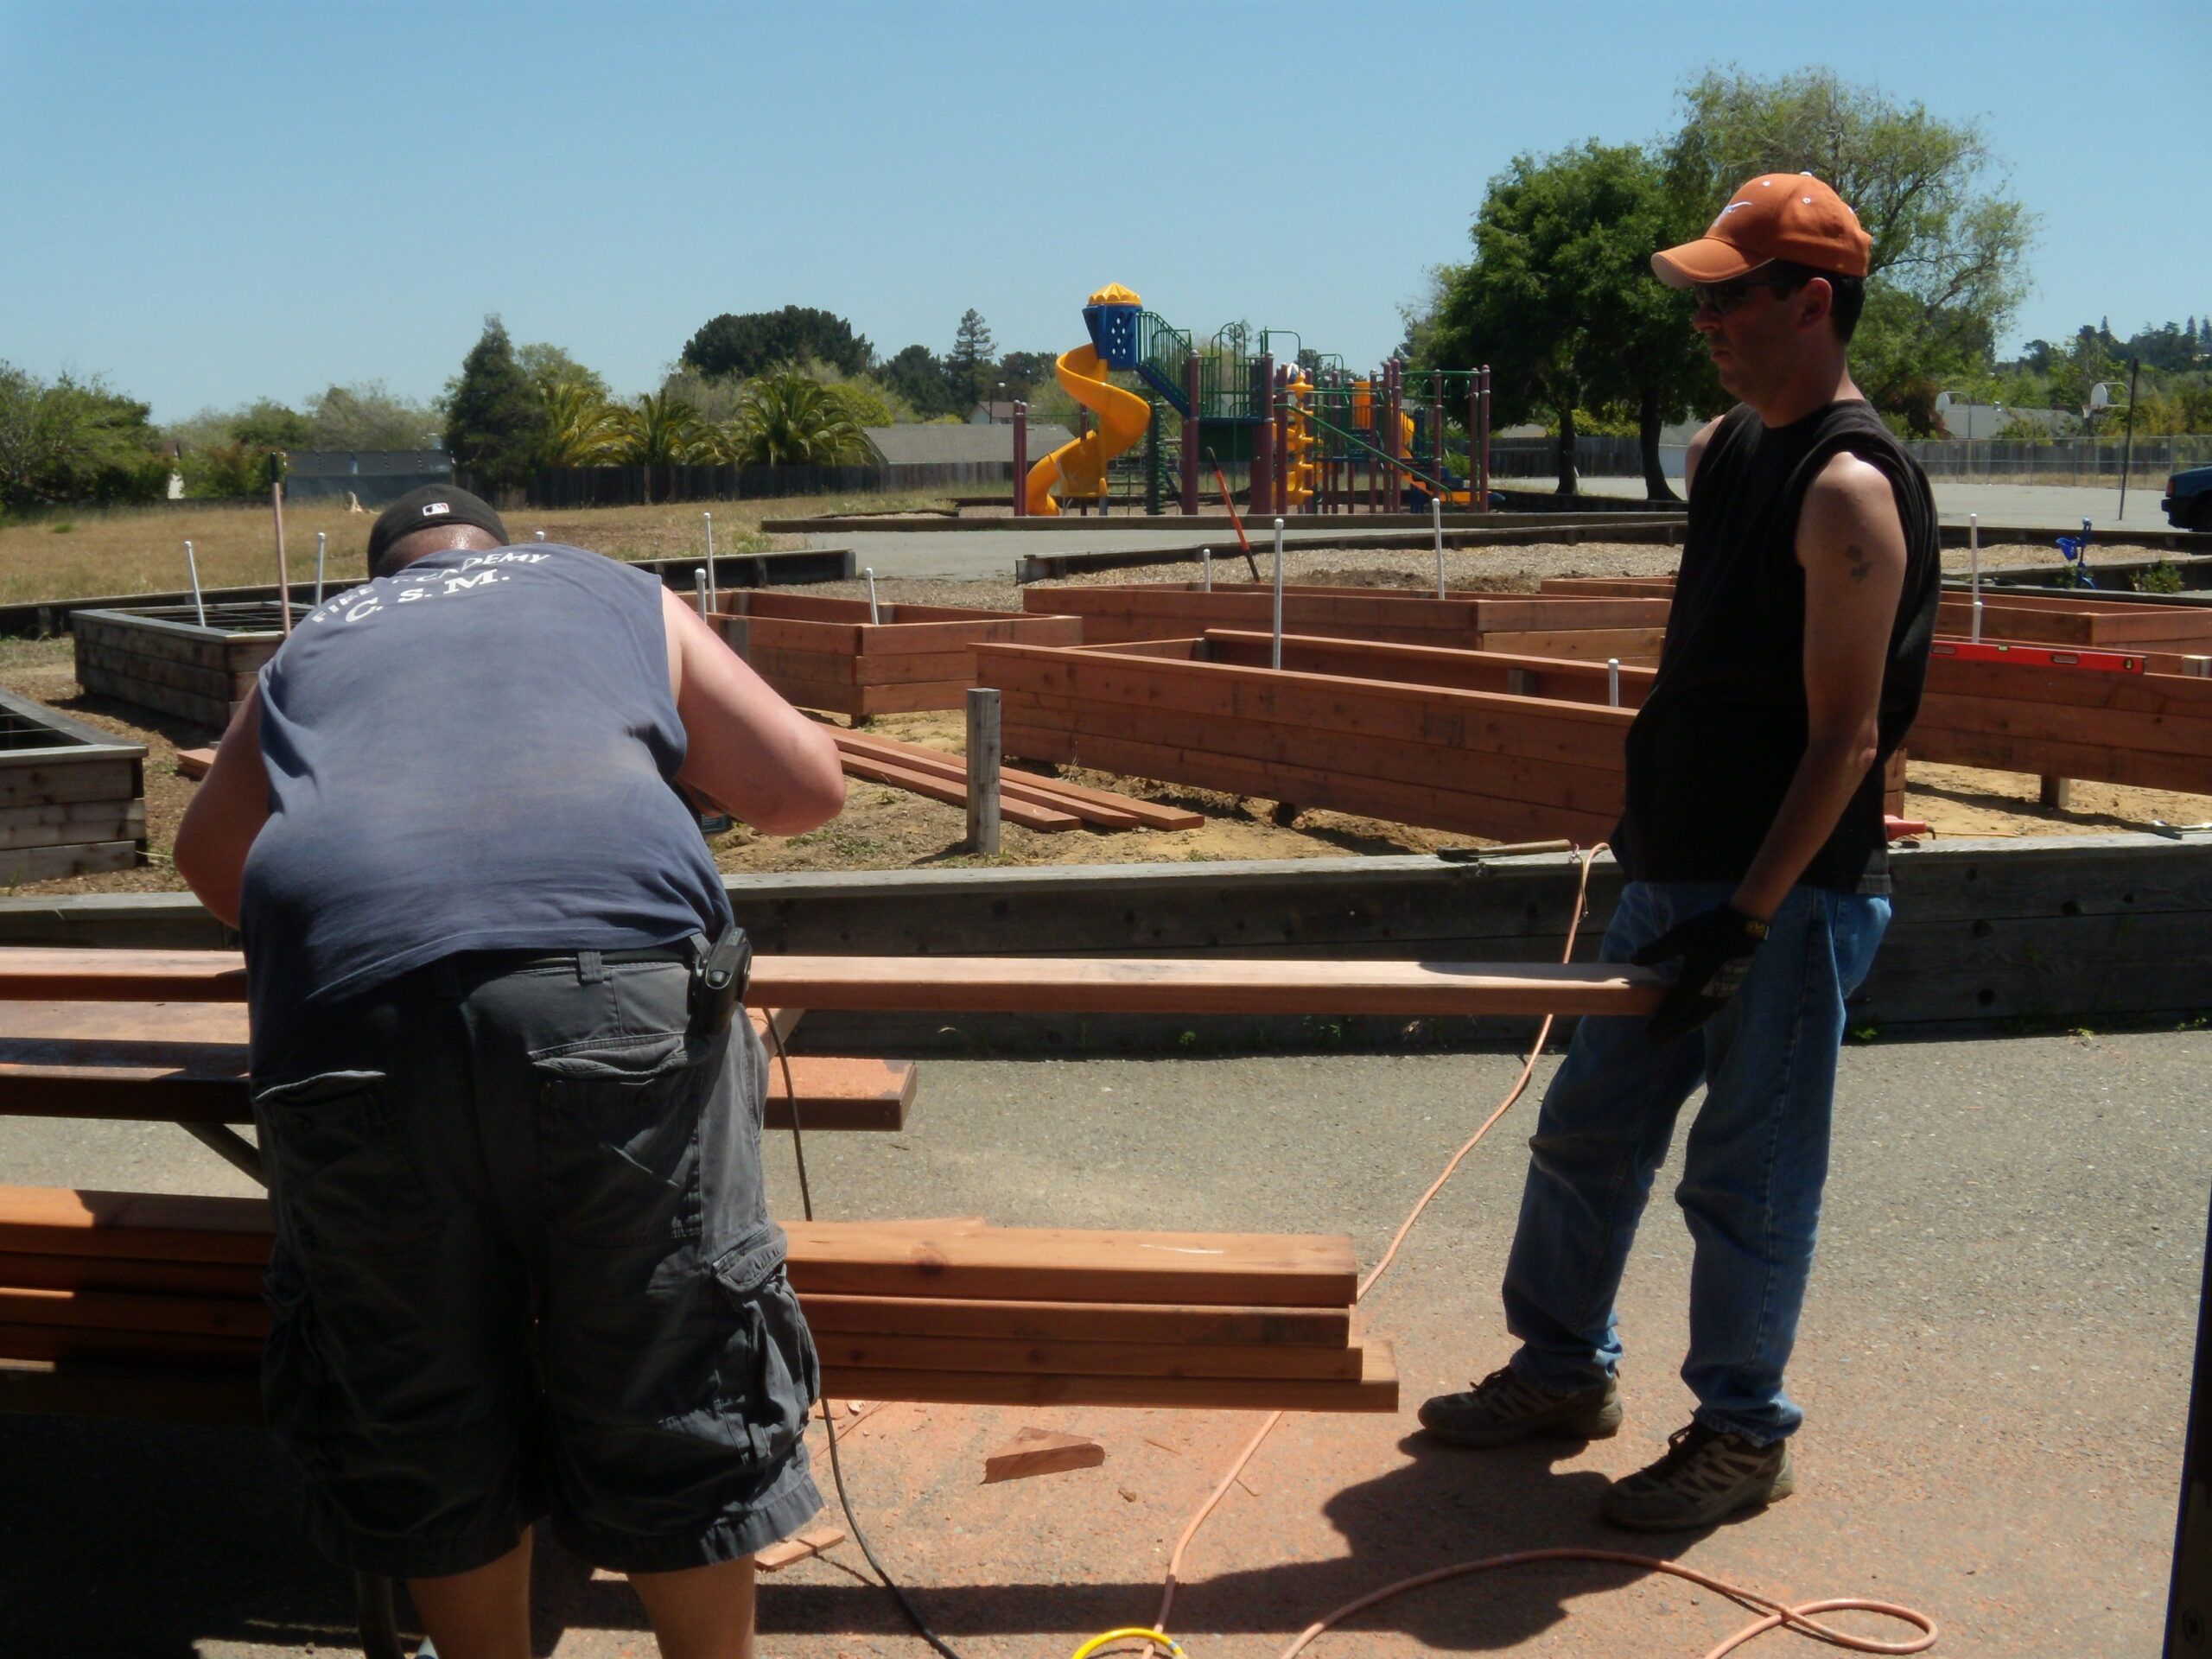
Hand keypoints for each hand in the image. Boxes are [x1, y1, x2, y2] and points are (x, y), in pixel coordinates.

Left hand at [1629, 905, 1769, 1044]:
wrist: (1743, 927)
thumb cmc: (1709, 932)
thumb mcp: (1678, 937)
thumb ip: (1656, 951)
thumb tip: (1634, 960)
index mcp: (1694, 985)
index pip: (1674, 1012)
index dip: (1661, 1025)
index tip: (1649, 1035)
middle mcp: (1708, 995)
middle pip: (1688, 1021)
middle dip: (1672, 1032)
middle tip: (1658, 1041)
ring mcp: (1721, 994)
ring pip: (1702, 1018)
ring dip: (1686, 1027)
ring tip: (1674, 1032)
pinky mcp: (1729, 990)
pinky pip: (1711, 1012)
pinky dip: (1699, 1018)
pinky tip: (1696, 1016)